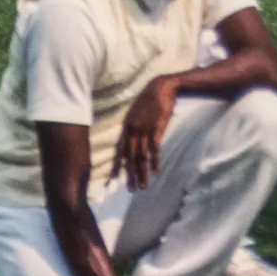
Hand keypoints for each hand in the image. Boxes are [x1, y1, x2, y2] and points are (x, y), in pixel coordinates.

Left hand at [111, 76, 177, 190]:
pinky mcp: (157, 128)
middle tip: (131, 189)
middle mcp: (133, 130)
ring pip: (141, 156)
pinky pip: (154, 148)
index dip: (117, 165)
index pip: (119, 150)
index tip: (114, 179)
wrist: (162, 86)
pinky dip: (155, 160)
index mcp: (126, 127)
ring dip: (142, 172)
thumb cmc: (150, 98)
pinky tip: (155, 171)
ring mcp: (144, 129)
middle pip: (130, 157)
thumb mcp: (136, 112)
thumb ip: (133, 126)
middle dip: (131, 175)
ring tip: (143, 186)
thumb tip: (132, 139)